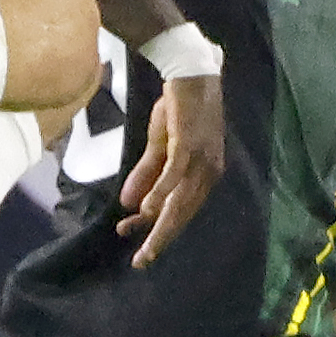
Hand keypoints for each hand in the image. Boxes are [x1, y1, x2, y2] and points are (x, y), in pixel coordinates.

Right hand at [118, 74, 226, 263]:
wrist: (190, 75)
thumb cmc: (179, 110)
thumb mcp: (160, 146)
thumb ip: (146, 176)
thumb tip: (128, 204)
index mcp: (204, 174)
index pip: (182, 211)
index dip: (160, 230)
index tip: (140, 249)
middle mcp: (208, 172)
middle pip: (183, 213)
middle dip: (161, 238)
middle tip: (142, 261)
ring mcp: (201, 160)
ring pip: (180, 202)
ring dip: (159, 225)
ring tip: (143, 246)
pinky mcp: (189, 145)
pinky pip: (174, 176)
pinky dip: (160, 194)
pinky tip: (145, 210)